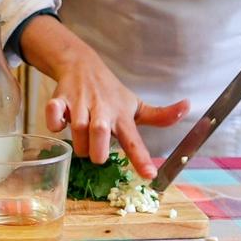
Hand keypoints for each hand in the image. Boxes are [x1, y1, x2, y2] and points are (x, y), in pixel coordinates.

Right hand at [20, 16, 189, 178]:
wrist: (81, 64)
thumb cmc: (109, 92)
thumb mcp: (134, 105)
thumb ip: (159, 116)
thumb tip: (187, 107)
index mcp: (122, 116)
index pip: (134, 140)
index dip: (141, 159)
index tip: (149, 176)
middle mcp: (102, 110)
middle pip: (100, 134)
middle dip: (96, 152)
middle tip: (97, 154)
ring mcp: (80, 104)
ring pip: (77, 130)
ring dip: (78, 144)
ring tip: (82, 141)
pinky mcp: (60, 99)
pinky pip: (53, 114)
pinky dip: (54, 122)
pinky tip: (59, 123)